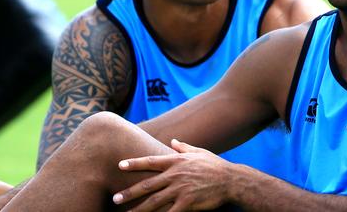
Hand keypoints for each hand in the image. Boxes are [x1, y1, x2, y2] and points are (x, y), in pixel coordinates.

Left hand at [113, 139, 232, 211]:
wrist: (231, 180)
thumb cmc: (215, 165)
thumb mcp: (199, 152)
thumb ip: (184, 147)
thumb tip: (172, 141)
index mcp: (177, 161)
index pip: (151, 161)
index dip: (134, 163)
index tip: (120, 165)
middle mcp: (176, 175)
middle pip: (148, 185)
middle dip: (130, 192)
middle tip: (115, 198)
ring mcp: (181, 189)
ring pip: (155, 201)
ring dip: (139, 208)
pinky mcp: (188, 203)